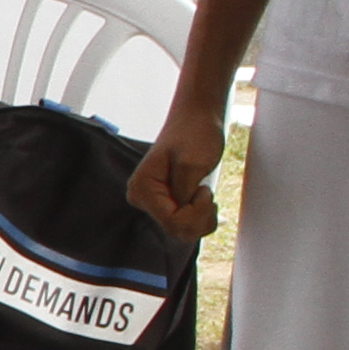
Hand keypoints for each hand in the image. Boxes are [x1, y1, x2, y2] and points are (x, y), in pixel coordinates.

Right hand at [125, 97, 226, 241]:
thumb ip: (184, 194)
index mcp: (143, 188)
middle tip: (205, 191)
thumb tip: (181, 217)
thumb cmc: (194, 134)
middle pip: (176, 229)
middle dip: (200, 216)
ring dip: (202, 217)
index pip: (171, 222)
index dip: (196, 212)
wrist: (196, 119)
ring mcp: (153, 201)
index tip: (203, 190)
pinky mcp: (165, 202)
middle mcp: (142, 198)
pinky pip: (184, 223)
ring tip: (204, 192)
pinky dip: (201, 216)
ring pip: (182, 230)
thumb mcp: (192, 164)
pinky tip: (202, 198)